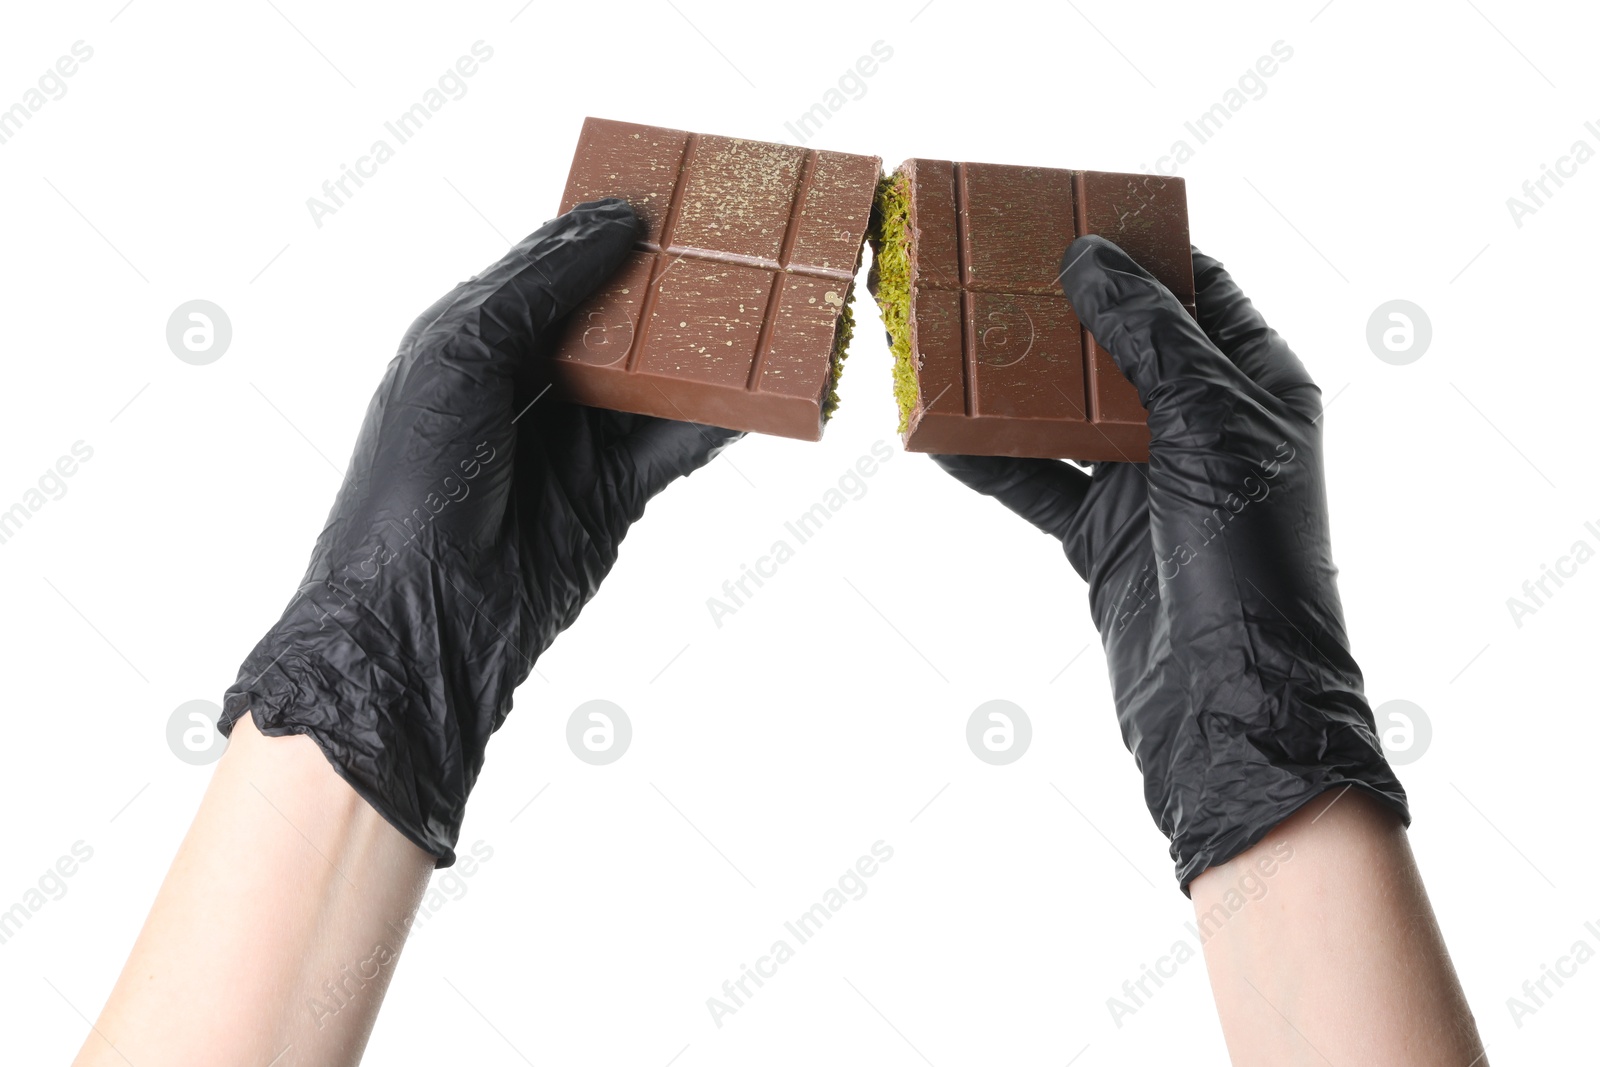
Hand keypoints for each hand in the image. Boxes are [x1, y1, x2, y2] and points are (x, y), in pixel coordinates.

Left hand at [221, 199, 740, 864]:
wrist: (421, 618)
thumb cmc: (413, 481)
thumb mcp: (460, 354)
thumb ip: (538, 285)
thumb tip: (616, 220)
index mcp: (477, 336)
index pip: (556, 267)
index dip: (611, 233)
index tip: (675, 196)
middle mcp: (529, 382)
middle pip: (615, 319)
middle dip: (668, 287)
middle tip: (735, 246)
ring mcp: (574, 440)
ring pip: (654, 379)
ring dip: (704, 351)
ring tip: (764, 306)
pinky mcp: (613, 495)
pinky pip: (678, 444)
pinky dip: (720, 418)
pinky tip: (762, 390)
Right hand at [933, 235, 1406, 891]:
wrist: (1228, 702)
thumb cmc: (1248, 555)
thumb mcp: (1205, 422)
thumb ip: (1147, 335)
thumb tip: (1089, 258)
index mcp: (1258, 384)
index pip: (1197, 289)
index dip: (1136, 249)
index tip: (1065, 214)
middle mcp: (1205, 426)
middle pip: (1120, 345)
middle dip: (1057, 311)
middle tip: (987, 269)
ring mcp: (1150, 483)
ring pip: (1068, 414)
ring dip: (1012, 385)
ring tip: (948, 342)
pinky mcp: (1103, 537)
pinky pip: (1037, 483)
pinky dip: (989, 462)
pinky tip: (937, 436)